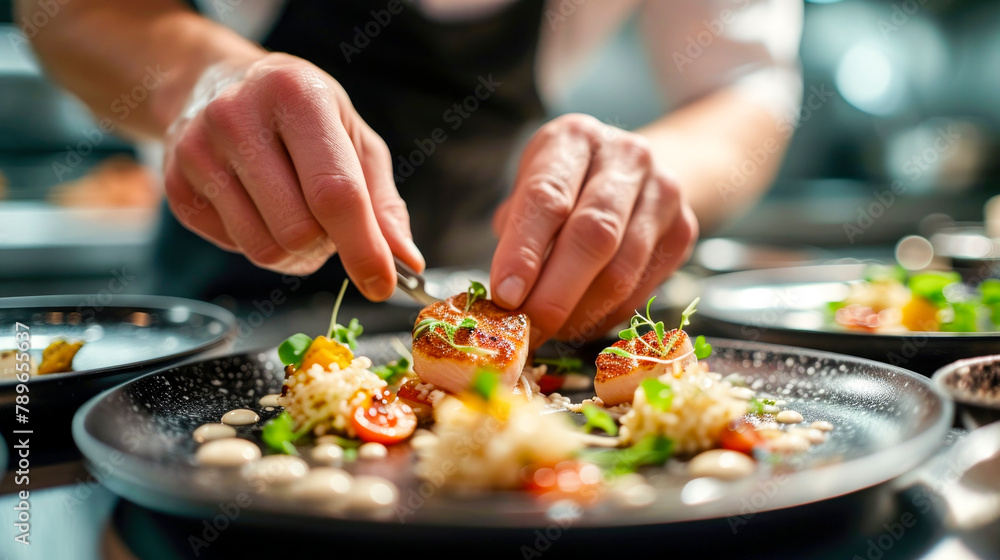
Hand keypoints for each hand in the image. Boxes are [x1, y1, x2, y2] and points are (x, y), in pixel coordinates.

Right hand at [163, 53, 423, 299]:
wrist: (214, 82)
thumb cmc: (300, 114)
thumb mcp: (353, 138)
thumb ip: (382, 202)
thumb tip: (407, 261)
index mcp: (296, 96)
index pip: (334, 193)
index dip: (363, 248)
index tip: (383, 284)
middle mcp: (237, 116)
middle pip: (298, 232)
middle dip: (326, 244)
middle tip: (329, 221)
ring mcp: (197, 151)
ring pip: (264, 250)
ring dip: (295, 252)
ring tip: (297, 214)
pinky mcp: (175, 184)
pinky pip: (234, 248)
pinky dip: (260, 242)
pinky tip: (260, 206)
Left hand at [490, 114, 697, 345]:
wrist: (634, 172)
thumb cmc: (567, 184)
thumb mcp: (532, 189)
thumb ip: (516, 233)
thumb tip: (506, 298)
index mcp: (574, 138)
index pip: (548, 197)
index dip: (523, 251)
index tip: (505, 296)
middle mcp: (626, 157)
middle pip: (593, 234)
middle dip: (555, 293)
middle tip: (529, 329)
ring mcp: (663, 192)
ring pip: (622, 269)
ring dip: (581, 313)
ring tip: (550, 331)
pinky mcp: (683, 230)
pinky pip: (641, 288)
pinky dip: (605, 315)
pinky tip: (580, 321)